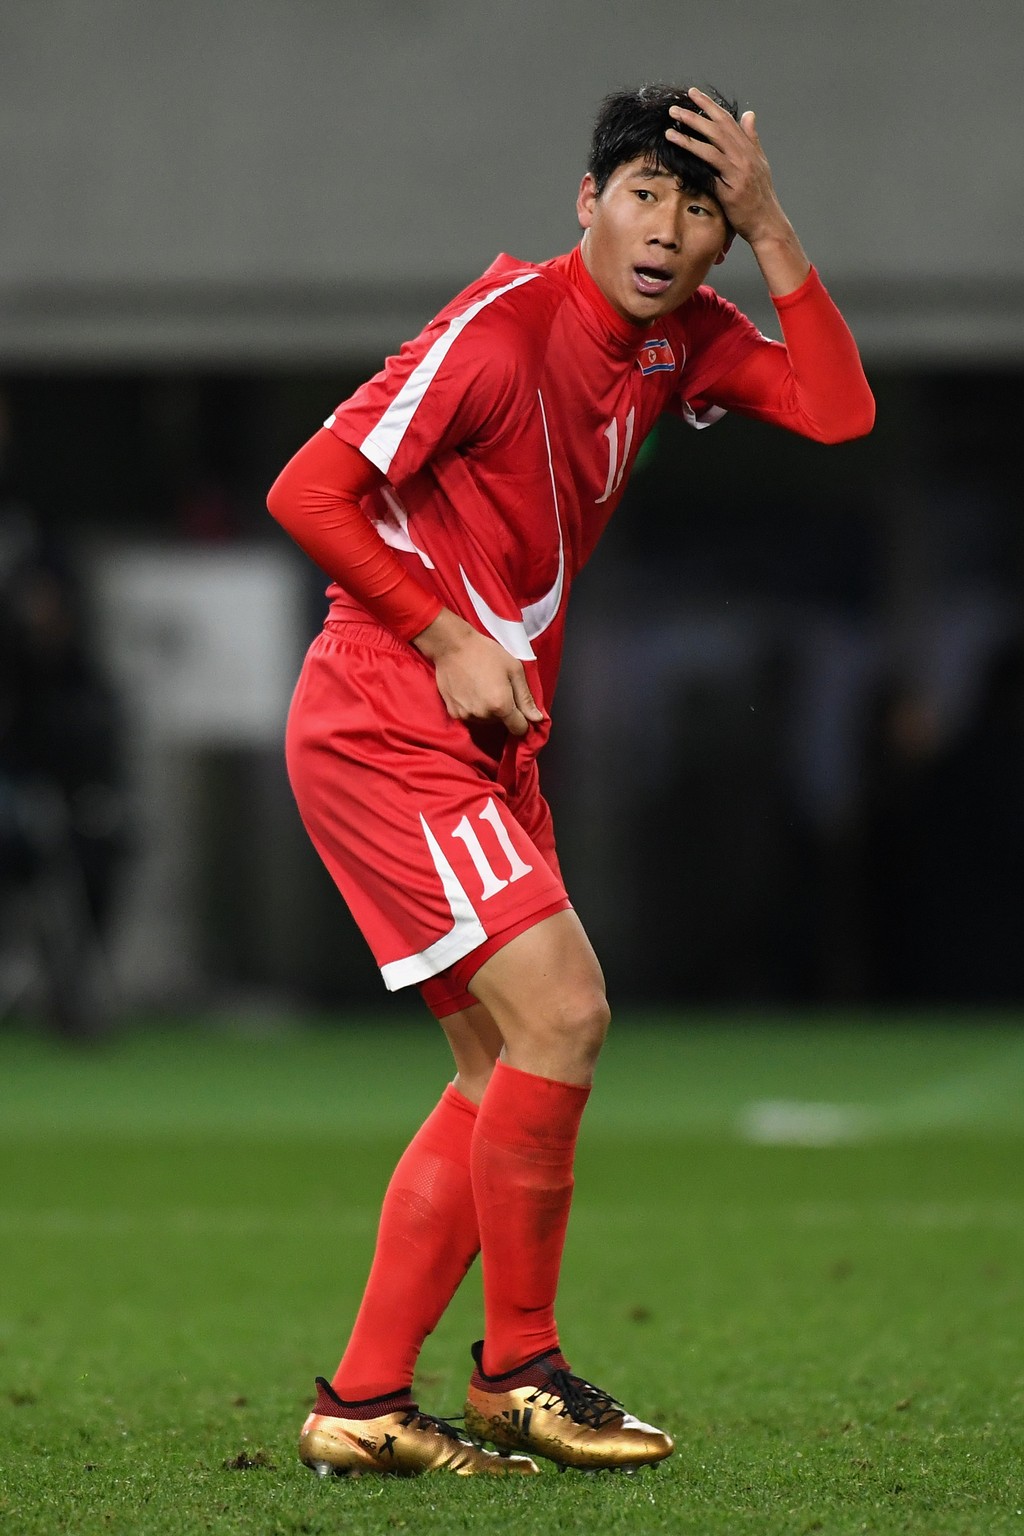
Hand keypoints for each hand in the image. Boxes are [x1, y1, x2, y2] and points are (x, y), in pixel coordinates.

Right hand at [412, 608, 544, 736]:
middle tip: (497, 687)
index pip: (519, 728)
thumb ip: (526, 697)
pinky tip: (470, 690)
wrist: (452, 645)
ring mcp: (466, 716)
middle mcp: (483, 715)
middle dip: (504, 710)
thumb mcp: (514, 670)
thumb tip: (537, 719)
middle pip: (502, 723)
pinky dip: (473, 707)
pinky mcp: (453, 713)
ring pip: (485, 720)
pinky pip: (470, 716)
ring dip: (487, 710)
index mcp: (501, 706)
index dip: (523, 719)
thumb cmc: (486, 653)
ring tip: (482, 687)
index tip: (519, 707)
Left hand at [666, 89, 809, 293]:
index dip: (710, 105)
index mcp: (749, 148)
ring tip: (670, 126)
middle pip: (717, 128)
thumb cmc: (760, 196)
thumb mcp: (759, 163)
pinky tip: (679, 151)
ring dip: (689, 134)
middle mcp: (744, 156)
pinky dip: (694, 158)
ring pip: (711, 146)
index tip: (693, 94)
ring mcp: (738, 171)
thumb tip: (749, 115)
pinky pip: (709, 170)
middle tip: (675, 107)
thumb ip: (751, 139)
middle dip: (695, 115)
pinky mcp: (730, 188)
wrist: (766, 223)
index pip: (727, 120)